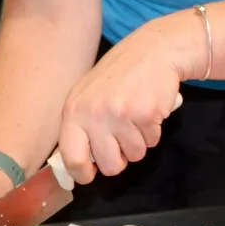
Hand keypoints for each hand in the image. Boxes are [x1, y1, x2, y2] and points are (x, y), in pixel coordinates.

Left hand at [59, 17, 186, 184]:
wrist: (153, 50)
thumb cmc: (118, 76)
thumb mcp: (87, 96)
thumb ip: (80, 127)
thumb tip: (75, 167)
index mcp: (74, 110)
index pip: (70, 157)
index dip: (81, 174)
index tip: (89, 175)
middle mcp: (94, 114)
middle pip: (109, 166)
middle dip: (119, 159)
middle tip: (122, 139)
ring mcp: (120, 114)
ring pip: (134, 155)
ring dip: (139, 141)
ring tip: (136, 117)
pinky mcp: (146, 114)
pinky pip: (152, 141)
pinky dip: (153, 130)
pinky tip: (149, 109)